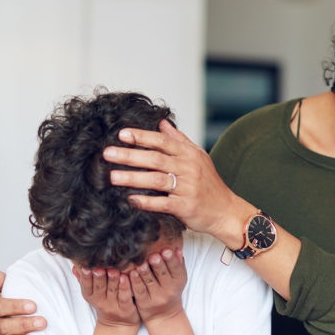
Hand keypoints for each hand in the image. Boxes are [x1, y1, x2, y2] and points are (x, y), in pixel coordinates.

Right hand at [74, 266, 139, 327]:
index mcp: (91, 297)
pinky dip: (125, 288)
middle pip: (99, 288)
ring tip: (113, 271)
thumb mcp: (91, 293)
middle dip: (99, 278)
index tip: (85, 267)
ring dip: (112, 280)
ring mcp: (114, 306)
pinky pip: (125, 297)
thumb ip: (83, 280)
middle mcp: (102, 302)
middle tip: (99, 268)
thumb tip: (75, 267)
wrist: (117, 324)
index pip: (86, 287)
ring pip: (113, 291)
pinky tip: (126, 278)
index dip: (85, 278)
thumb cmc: (104, 302)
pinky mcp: (126, 309)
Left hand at [102, 119, 247, 245]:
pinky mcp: (185, 207)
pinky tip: (130, 200)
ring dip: (133, 178)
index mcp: (189, 154)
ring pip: (156, 180)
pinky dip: (146, 201)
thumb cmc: (209, 184)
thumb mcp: (198, 157)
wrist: (226, 211)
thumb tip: (162, 123)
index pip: (162, 142)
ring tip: (112, 176)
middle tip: (107, 153)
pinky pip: (162, 203)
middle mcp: (188, 168)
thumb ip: (179, 139)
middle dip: (130, 155)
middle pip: (155, 159)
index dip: (142, 137)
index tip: (122, 134)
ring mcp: (187, 188)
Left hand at [128, 246, 186, 323]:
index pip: (176, 269)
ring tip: (142, 263)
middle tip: (153, 256)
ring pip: (149, 282)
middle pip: (162, 275)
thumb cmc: (170, 291)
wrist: (164, 315)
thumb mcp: (178, 279)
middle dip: (158, 265)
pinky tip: (132, 273)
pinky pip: (139, 290)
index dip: (171, 260)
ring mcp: (156, 297)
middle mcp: (168, 290)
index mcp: (178, 281)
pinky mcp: (144, 302)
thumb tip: (177, 250)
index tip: (166, 250)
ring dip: (145, 272)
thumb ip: (178, 264)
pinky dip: (135, 281)